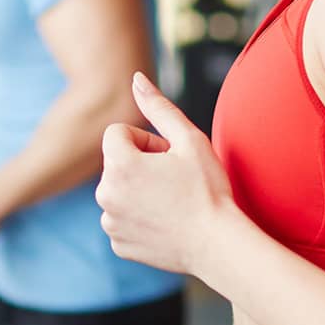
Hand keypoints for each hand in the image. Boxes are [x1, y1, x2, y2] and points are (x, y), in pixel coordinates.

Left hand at [96, 73, 234, 276]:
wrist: (218, 245)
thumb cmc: (208, 190)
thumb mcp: (189, 140)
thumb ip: (158, 106)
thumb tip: (134, 79)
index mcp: (119, 165)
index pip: (118, 133)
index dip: (147, 141)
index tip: (169, 158)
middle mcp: (105, 195)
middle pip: (116, 162)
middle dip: (140, 164)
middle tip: (174, 180)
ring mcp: (110, 222)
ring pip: (118, 190)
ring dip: (137, 190)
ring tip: (171, 202)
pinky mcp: (118, 244)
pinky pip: (122, 219)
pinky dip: (139, 217)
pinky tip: (166, 222)